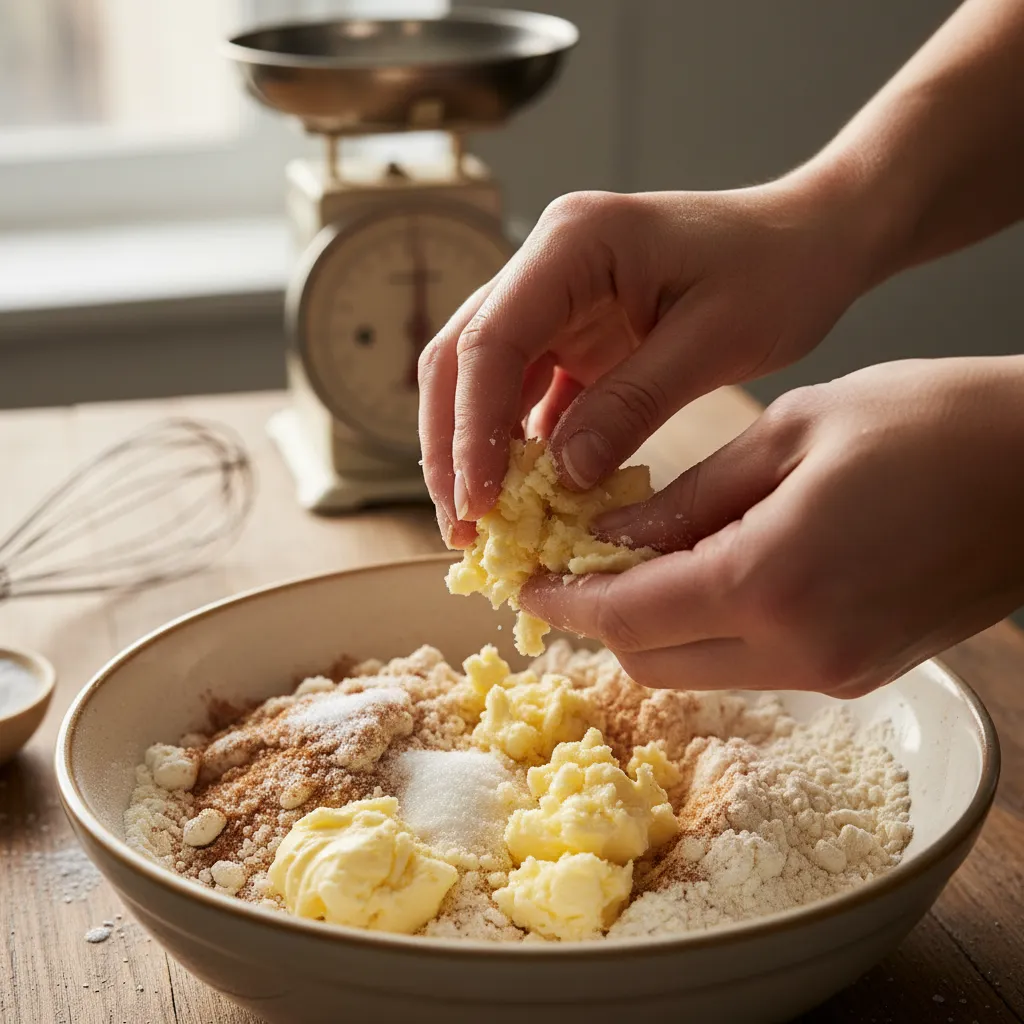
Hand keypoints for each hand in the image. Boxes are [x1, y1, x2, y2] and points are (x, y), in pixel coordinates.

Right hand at [417, 179, 874, 546]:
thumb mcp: (714, 340)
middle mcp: (546, 265)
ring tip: (483, 523)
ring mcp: (556, 300)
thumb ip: (633, 403)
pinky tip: (525, 494)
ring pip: (483, 380)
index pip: (491, 341)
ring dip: (476, 450)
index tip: (480, 502)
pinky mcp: (574, 335)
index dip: (473, 428)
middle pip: (463, 359)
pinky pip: (527, 393)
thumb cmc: (778, 272)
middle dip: (453, 445)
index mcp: (573, 243)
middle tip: (465, 527)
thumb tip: (561, 476)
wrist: (809, 240)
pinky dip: (520, 444)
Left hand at [519, 357, 1023, 696]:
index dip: (565, 603)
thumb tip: (609, 538)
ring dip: (651, 628)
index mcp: (770, 580)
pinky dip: (706, 632)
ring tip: (630, 565)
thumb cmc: (927, 423)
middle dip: (600, 620)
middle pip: (652, 661)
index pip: (628, 617)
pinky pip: (749, 666)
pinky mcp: (859, 672)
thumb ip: (689, 498)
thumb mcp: (791, 433)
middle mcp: (799, 649)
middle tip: (571, 567)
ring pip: (696, 672)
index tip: (525, 583)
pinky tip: (701, 576)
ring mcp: (834, 671)